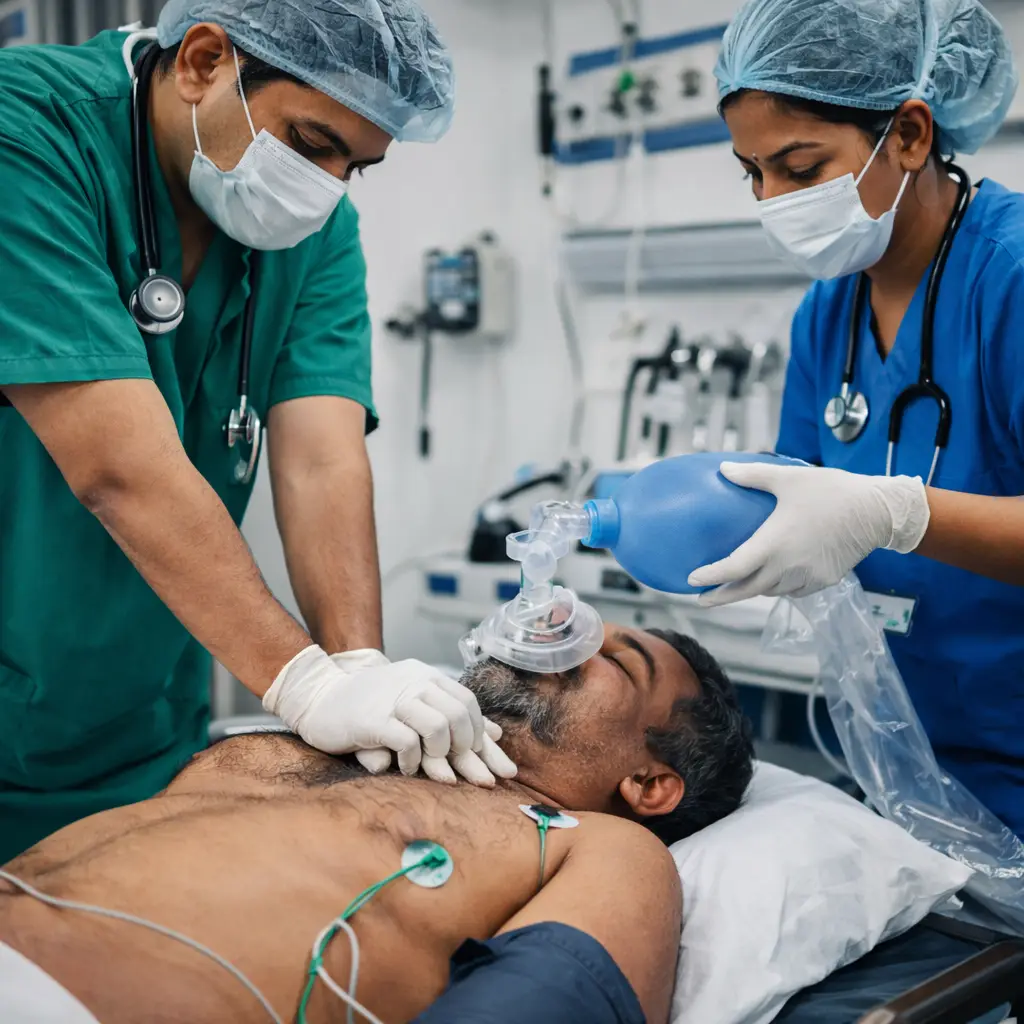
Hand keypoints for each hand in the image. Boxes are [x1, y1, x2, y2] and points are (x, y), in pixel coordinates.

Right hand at [263, 647, 498, 780]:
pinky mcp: (372, 719)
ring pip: (439, 727)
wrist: (319, 698)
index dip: (485, 740)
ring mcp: (393, 699)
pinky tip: (404, 768)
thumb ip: (453, 717)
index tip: (500, 771)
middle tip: (461, 774)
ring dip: (439, 756)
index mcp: (427, 677)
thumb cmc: (371, 707)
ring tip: (432, 772)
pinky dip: (411, 761)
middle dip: (467, 753)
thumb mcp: (415, 706)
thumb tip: (496, 733)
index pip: (469, 705)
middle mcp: (415, 682)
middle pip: (459, 716)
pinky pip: (407, 742)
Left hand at [687, 462, 929, 606]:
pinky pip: (793, 590)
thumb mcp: (788, 478)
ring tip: (736, 586)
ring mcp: (807, 577)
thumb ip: (752, 476)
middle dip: (721, 597)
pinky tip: (773, 579)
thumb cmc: (831, 491)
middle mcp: (788, 566)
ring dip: (752, 590)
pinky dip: (779, 587)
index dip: (711, 577)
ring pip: (771, 590)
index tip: (691, 580)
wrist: (877, 511)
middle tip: (701, 600)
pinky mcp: (824, 581)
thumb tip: (722, 468)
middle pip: (747, 590)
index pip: (733, 568)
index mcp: (774, 543)